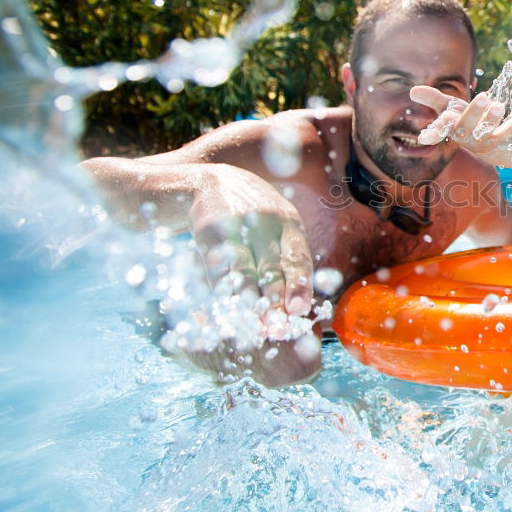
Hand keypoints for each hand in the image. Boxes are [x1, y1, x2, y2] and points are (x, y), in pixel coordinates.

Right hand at [189, 167, 313, 323]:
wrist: (212, 182)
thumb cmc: (255, 217)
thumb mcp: (279, 228)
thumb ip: (290, 260)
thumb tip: (301, 308)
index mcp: (290, 224)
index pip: (298, 257)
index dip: (299, 284)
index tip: (298, 309)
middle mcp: (267, 222)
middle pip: (272, 267)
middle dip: (275, 301)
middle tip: (276, 328)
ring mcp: (238, 224)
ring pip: (244, 270)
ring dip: (249, 301)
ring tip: (253, 326)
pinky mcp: (210, 230)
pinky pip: (218, 266)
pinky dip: (223, 290)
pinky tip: (226, 309)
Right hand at [410, 87, 511, 152]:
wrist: (496, 143)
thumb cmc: (469, 120)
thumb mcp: (451, 107)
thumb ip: (434, 99)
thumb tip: (412, 91)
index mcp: (452, 127)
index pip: (440, 130)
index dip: (433, 132)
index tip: (423, 137)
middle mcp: (465, 137)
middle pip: (466, 127)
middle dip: (473, 113)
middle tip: (483, 96)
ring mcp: (482, 142)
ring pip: (485, 133)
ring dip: (492, 119)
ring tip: (500, 105)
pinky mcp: (499, 144)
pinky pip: (504, 138)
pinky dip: (510, 129)